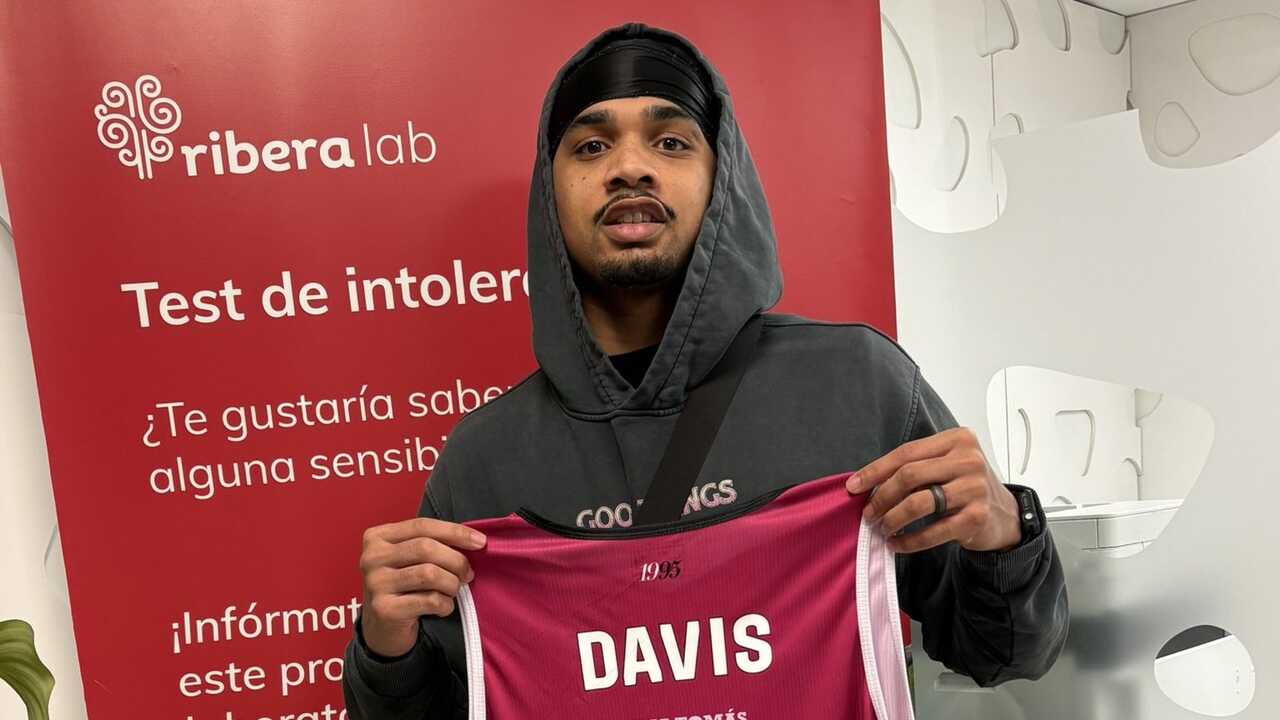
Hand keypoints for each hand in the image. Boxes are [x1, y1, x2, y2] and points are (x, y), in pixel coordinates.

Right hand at [358, 518, 485, 656]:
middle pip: (426, 548)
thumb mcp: (410, 559)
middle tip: (468, 574)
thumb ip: (433, 544)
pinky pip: (429, 600)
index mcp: (378, 537)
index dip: (455, 531)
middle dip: (456, 561)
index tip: (480, 542)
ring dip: (452, 584)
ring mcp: (376, 583)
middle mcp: (372, 557)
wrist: (382, 627)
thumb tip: (475, 540)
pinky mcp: (384, 609)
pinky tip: (443, 607)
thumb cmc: (404, 586)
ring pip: (429, 574)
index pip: (422, 525)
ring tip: (453, 590)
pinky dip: (445, 604)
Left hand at [846, 427, 1020, 552]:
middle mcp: (968, 460)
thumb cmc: (966, 487)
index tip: (854, 486)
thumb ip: (915, 467)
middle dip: (882, 496)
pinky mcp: (977, 517)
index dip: (875, 470)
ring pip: (918, 503)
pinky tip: (897, 543)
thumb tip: (867, 483)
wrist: (1004, 515)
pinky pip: (933, 531)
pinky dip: (910, 540)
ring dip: (892, 518)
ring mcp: (975, 488)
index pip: (906, 452)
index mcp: (957, 440)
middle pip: (909, 475)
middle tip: (868, 512)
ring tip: (882, 527)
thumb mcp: (946, 466)